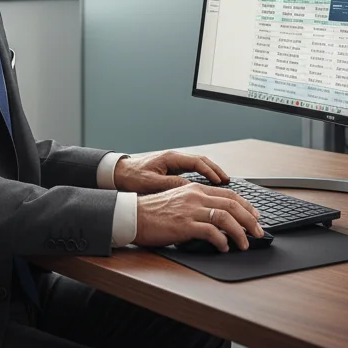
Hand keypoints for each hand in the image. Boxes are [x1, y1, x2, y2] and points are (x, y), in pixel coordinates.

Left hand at [113, 150, 230, 193]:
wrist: (119, 173)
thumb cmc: (132, 177)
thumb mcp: (152, 182)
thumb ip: (171, 184)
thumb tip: (190, 188)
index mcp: (170, 158)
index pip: (197, 162)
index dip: (210, 172)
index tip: (220, 181)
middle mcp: (174, 158)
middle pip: (201, 161)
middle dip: (215, 170)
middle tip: (228, 182)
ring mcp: (173, 163)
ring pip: (197, 165)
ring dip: (210, 173)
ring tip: (222, 183)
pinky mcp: (171, 169)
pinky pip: (191, 170)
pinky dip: (201, 176)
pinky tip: (206, 185)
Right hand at [132, 184, 263, 251]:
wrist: (134, 216)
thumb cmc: (153, 212)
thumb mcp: (178, 200)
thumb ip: (197, 205)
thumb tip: (217, 219)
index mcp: (194, 188)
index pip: (228, 194)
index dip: (246, 206)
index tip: (255, 216)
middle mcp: (195, 196)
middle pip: (232, 204)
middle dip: (250, 220)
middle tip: (258, 233)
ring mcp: (190, 209)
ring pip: (226, 217)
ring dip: (240, 233)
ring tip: (245, 244)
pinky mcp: (185, 225)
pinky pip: (212, 232)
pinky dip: (222, 241)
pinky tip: (224, 248)